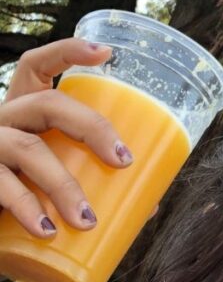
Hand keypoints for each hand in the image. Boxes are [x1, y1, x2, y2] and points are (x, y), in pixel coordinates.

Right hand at [0, 39, 131, 236]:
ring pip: (28, 150)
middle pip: (46, 102)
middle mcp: (3, 120)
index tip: (106, 53)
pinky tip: (46, 229)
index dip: (67, 52)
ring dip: (63, 185)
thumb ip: (89, 184)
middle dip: (91, 127)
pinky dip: (27, 209)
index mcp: (22, 111)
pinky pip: (2, 186)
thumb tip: (148, 205)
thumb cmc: (15, 197)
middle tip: (123, 160)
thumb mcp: (46, 181)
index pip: (37, 67)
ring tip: (87, 219)